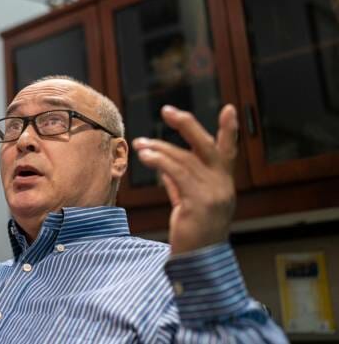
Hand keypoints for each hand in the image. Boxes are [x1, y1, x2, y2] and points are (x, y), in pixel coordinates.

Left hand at [132, 104, 237, 254]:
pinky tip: (145, 156)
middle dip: (187, 125)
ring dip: (159, 148)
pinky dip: (159, 161)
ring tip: (140, 144)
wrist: (198, 262)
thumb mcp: (189, 202)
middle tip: (167, 111)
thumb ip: (180, 182)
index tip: (229, 108)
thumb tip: (164, 163)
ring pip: (184, 159)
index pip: (229, 151)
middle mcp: (223, 185)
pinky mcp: (199, 202)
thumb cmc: (193, 232)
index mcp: (224, 183)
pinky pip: (176, 173)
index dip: (229, 130)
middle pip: (207, 146)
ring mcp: (213, 194)